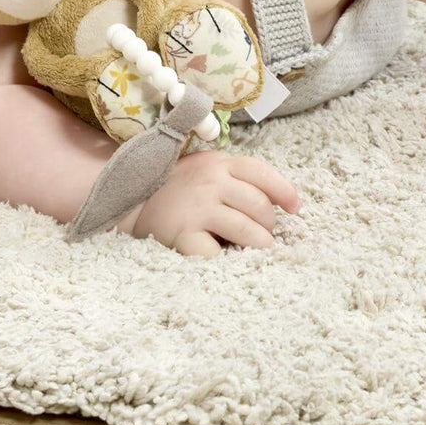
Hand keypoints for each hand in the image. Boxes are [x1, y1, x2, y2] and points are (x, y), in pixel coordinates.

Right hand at [129, 149, 300, 256]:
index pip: (262, 173)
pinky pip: (216, 253)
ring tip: (259, 252)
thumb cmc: (178, 188)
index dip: (285, 192)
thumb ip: (236, 177)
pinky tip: (227, 261)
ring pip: (247, 230)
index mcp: (219, 163)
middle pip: (259, 205)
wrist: (131, 199)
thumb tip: (279, 202)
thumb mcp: (207, 169)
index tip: (295, 208)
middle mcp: (210, 181)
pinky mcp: (183, 233)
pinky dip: (227, 261)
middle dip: (270, 225)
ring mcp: (197, 207)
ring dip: (260, 245)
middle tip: (266, 236)